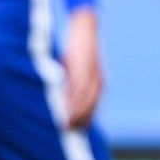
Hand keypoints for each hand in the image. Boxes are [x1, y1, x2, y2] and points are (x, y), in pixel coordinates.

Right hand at [62, 9, 103, 130]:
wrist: (85, 27)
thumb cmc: (77, 49)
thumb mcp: (75, 68)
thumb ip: (70, 83)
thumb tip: (60, 97)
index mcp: (98, 82)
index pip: (93, 106)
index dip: (85, 119)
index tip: (75, 130)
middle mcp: (98, 81)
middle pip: (91, 107)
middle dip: (80, 120)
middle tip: (68, 131)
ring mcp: (92, 75)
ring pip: (84, 100)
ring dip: (75, 114)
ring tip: (65, 125)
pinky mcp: (84, 68)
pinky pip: (78, 89)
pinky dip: (72, 100)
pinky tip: (65, 108)